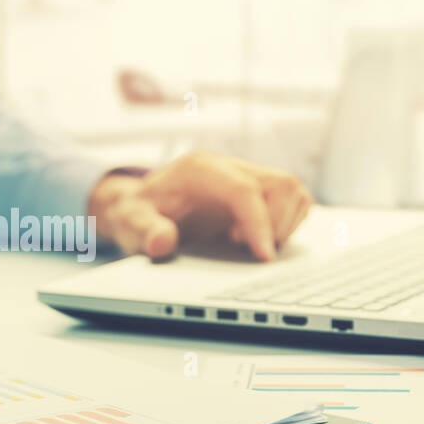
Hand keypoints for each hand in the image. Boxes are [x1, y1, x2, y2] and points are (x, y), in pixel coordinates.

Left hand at [87, 150, 313, 260]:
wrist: (142, 206)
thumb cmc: (138, 214)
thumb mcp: (130, 223)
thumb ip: (143, 231)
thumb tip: (162, 241)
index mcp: (199, 169)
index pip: (243, 189)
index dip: (259, 223)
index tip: (264, 256)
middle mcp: (228, 166)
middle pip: (280, 184)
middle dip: (276, 224)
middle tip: (246, 249)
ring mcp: (246, 176)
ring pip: (293, 190)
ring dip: (285, 224)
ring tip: (250, 245)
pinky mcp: (257, 191)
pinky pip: (293, 200)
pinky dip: (287, 224)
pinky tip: (256, 241)